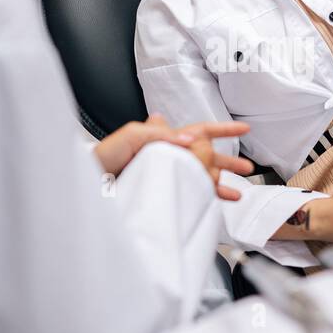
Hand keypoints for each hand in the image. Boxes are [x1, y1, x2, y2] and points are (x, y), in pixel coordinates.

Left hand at [93, 115, 251, 199]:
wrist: (86, 183)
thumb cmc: (102, 157)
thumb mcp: (132, 135)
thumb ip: (162, 135)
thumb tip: (192, 139)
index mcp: (163, 139)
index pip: (199, 131)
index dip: (222, 129)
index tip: (243, 128)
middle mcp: (167, 157)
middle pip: (205, 157)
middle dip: (227, 161)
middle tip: (246, 168)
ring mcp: (165, 176)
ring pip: (200, 178)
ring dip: (219, 184)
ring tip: (236, 193)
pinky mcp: (160, 193)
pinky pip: (188, 194)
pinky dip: (202, 198)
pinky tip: (212, 204)